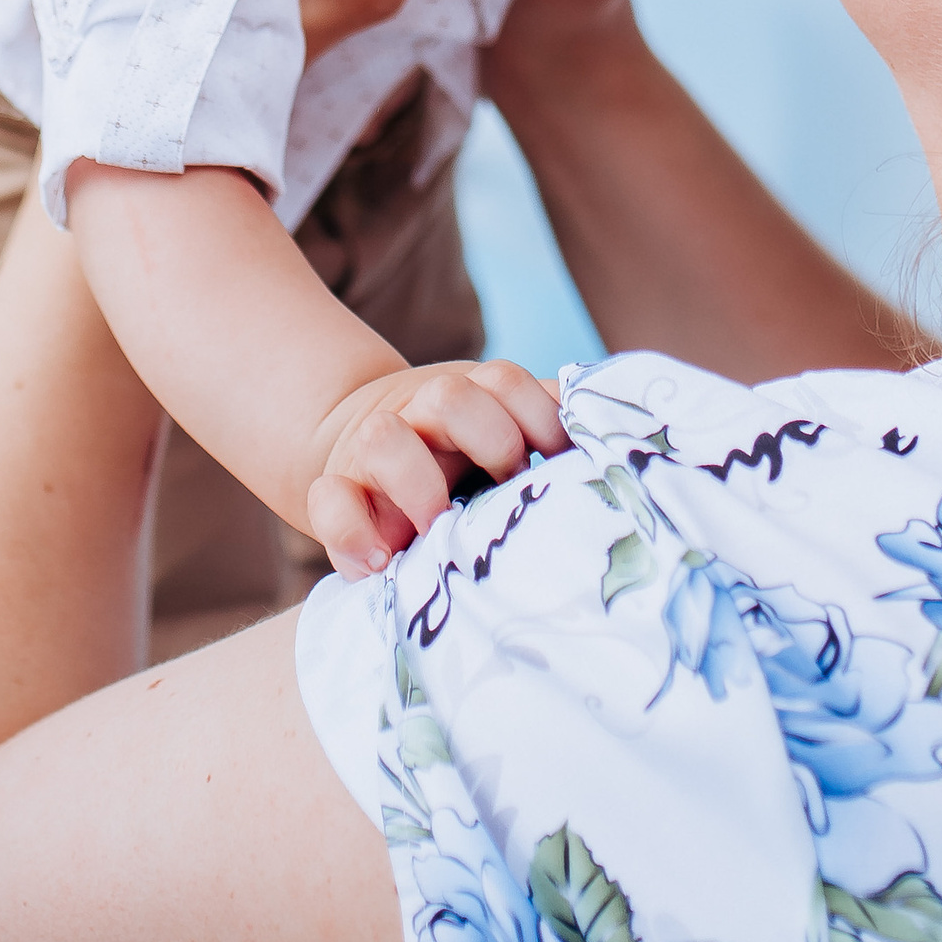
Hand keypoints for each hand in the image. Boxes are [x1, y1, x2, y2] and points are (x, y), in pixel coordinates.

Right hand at [305, 360, 567, 580]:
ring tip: (438, 529)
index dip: (538, 415)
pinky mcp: (331, 492)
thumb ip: (543, 427)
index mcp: (467, 397)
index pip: (505, 380)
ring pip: (384, 436)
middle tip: (507, 486)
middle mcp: (417, 414)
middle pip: (452, 395)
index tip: (559, 458)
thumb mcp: (498, 433)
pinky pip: (329, 500)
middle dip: (490, 440)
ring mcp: (370, 451)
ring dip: (418, 483)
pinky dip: (350, 529)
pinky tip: (380, 561)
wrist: (358, 454)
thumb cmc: (452, 456)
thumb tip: (612, 438)